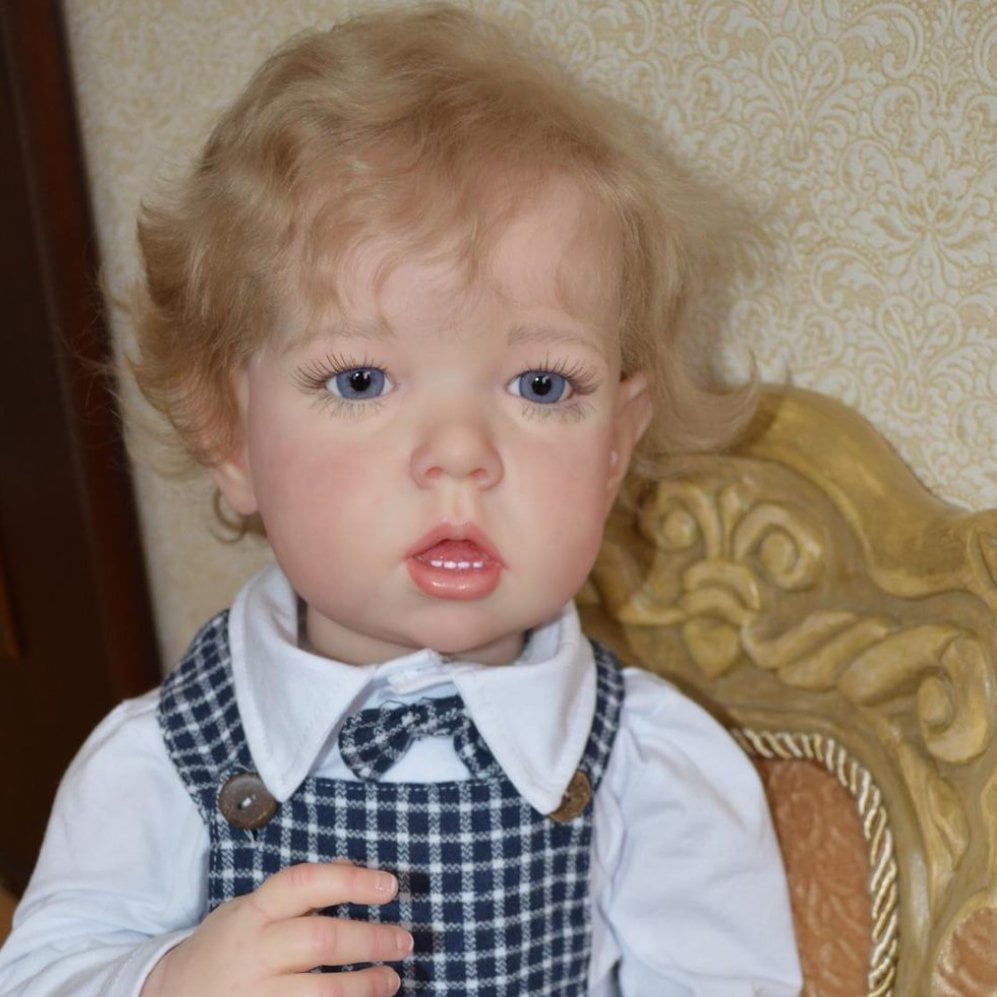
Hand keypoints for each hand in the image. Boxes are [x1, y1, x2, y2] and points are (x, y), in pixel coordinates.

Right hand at [140, 861, 410, 995]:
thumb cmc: (226, 948)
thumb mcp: (252, 910)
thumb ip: (299, 894)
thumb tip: (355, 868)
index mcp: (254, 914)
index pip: (304, 884)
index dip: (351, 881)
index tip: (391, 885)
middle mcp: (254, 954)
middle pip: (321, 941)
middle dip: (371, 941)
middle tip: (404, 941)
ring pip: (322, 995)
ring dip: (366, 987)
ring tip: (391, 979)